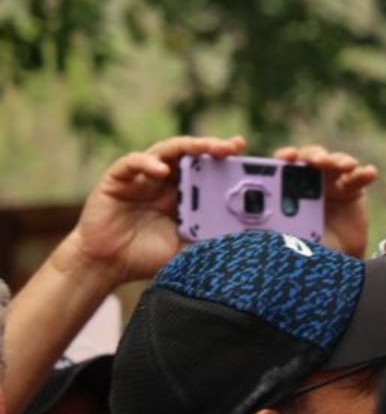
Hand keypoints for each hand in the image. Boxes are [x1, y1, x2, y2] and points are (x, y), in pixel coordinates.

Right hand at [73, 136, 246, 282]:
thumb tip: (249, 240)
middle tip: (233, 146)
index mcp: (185, 193)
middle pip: (192, 153)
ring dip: (188, 146)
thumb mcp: (188, 249)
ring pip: (167, 150)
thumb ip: (211, 240)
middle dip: (214, 147)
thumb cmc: (146, 257)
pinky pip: (132, 163)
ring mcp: (142, 177)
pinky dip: (147, 163)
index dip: (227, 159)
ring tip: (206, 148)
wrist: (106, 267)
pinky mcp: (117, 180)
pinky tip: (162, 171)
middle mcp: (166, 180)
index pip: (210, 168)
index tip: (244, 153)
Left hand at [273, 145, 378, 258]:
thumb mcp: (279, 244)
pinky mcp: (351, 190)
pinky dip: (363, 173)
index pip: (272, 166)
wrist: (331, 267)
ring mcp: (328, 184)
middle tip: (317, 161)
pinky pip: (358, 178)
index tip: (276, 154)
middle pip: (305, 159)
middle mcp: (302, 182)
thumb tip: (251, 227)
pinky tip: (369, 173)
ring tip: (345, 166)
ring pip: (332, 163)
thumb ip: (268, 233)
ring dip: (338, 160)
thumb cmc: (299, 255)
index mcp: (277, 191)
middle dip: (312, 155)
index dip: (272, 155)